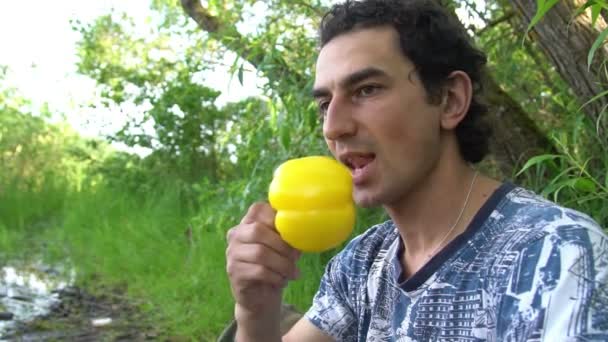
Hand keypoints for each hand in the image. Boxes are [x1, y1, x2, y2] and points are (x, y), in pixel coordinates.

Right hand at [226, 202, 300, 336]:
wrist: (260, 297)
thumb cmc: (274, 267)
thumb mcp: (283, 248)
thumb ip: (289, 235)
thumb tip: (305, 228)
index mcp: (247, 223)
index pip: (258, 209)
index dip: (276, 218)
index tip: (291, 233)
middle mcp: (236, 235)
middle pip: (258, 230)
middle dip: (282, 245)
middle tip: (296, 258)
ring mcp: (232, 254)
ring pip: (260, 253)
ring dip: (282, 264)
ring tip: (292, 273)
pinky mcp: (234, 272)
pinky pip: (259, 271)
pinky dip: (276, 277)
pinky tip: (281, 281)